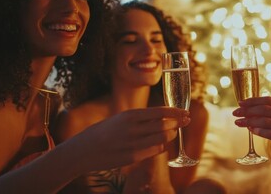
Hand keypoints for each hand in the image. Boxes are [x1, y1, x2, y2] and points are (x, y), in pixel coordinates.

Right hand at [67, 106, 189, 171]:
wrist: (84, 150)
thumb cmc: (103, 132)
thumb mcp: (120, 119)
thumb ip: (140, 119)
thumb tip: (163, 117)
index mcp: (129, 115)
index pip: (160, 111)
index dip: (176, 112)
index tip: (185, 111)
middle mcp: (133, 129)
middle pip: (165, 126)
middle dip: (178, 123)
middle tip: (185, 121)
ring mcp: (133, 144)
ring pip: (163, 139)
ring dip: (171, 135)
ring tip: (172, 132)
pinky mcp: (133, 158)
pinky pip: (155, 151)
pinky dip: (161, 146)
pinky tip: (160, 144)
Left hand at [233, 96, 270, 157]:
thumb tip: (251, 111)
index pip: (268, 100)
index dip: (252, 101)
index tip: (240, 103)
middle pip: (265, 109)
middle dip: (248, 111)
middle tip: (236, 113)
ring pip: (267, 121)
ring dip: (250, 121)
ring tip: (240, 122)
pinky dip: (260, 131)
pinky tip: (251, 130)